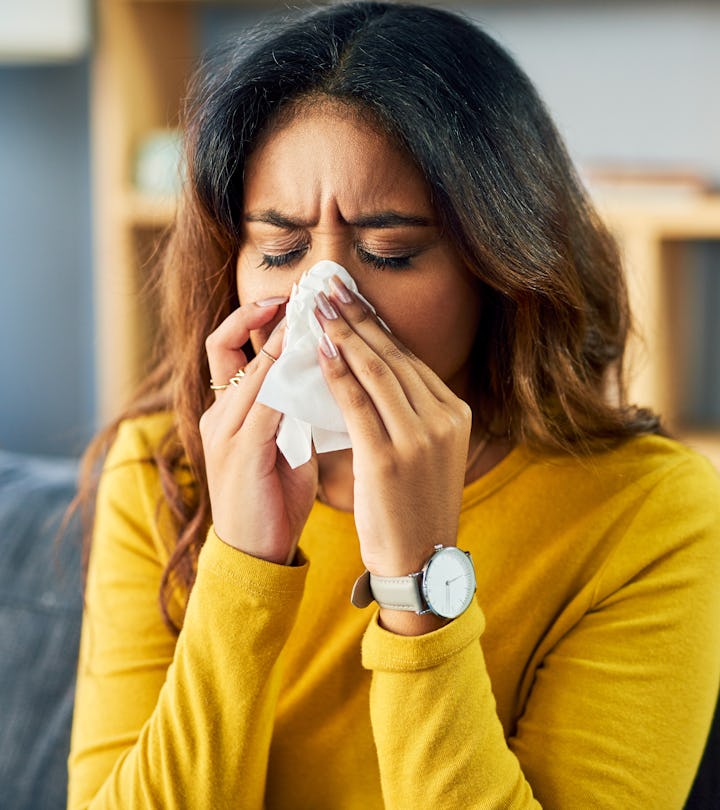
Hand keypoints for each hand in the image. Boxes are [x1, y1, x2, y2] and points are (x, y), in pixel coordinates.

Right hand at [200, 300, 316, 564]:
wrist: (256, 555)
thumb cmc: (274, 500)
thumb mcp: (283, 447)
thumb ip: (292, 412)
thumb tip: (323, 380)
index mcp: (225, 413)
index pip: (230, 349)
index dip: (255, 318)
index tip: (290, 299)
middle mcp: (217, 415)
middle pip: (227, 344)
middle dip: (262, 313)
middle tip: (300, 291)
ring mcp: (223, 431)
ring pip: (250, 368)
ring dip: (282, 338)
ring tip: (312, 315)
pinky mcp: (240, 450)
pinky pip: (265, 400)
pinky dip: (288, 376)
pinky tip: (314, 360)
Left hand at [316, 279, 471, 578]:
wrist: (420, 560)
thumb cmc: (415, 504)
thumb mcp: (426, 451)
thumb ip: (409, 411)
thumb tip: (374, 371)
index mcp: (454, 412)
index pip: (408, 357)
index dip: (375, 323)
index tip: (350, 296)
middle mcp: (443, 417)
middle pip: (392, 354)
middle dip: (356, 316)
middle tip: (328, 286)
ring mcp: (420, 437)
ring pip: (376, 370)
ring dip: (342, 333)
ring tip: (316, 305)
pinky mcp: (391, 457)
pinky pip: (357, 403)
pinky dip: (336, 372)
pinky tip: (317, 349)